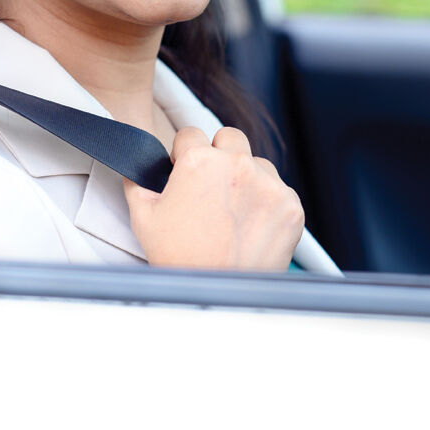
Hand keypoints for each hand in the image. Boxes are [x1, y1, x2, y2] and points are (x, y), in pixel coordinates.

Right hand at [123, 126, 303, 269]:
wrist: (219, 294)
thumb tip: (138, 165)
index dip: (183, 153)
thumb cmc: (179, 258)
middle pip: (230, 137)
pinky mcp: (291, 204)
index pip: (191, 134)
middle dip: (219, 154)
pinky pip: (280, 190)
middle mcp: (238, 165)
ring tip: (233, 212)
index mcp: (199, 162)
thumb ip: (138, 181)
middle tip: (212, 184)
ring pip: (258, 163)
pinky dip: (268, 203)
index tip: (185, 168)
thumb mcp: (143, 218)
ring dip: (247, 178)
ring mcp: (269, 184)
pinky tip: (252, 225)